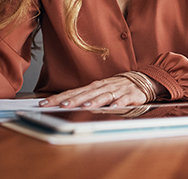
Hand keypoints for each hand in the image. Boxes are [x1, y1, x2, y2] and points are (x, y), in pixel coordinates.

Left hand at [39, 74, 156, 108]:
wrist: (143, 79)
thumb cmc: (117, 87)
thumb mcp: (100, 90)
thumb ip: (85, 97)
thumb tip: (63, 104)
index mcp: (94, 86)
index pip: (72, 92)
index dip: (58, 97)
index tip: (44, 103)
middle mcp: (103, 87)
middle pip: (85, 93)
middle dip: (73, 100)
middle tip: (60, 105)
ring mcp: (117, 90)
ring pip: (103, 96)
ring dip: (94, 101)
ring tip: (84, 107)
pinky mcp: (131, 95)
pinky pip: (124, 99)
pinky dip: (118, 103)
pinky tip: (113, 107)